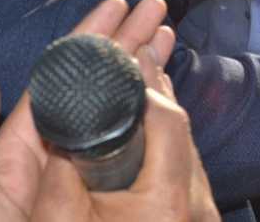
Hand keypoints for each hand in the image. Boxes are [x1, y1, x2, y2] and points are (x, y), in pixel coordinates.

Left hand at [0, 0, 177, 221]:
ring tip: (165, 34)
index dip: (91, 36)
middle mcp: (55, 139)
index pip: (63, 73)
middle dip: (126, 40)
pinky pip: (126, 134)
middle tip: (155, 9)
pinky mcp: (99, 183)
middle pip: (96, 78)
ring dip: (141, 65)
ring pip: (115, 100)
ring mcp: (79, 160)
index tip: (118, 7)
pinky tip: (162, 85)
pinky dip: (147, 104)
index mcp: (26, 137)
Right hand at [31, 47, 217, 221]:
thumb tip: (63, 120)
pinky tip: (148, 129)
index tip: (127, 56)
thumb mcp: (56, 220)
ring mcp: (202, 218)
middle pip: (182, 131)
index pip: (167, 120)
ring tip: (141, 78)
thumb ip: (59, 169)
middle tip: (135, 54)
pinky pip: (185, 170)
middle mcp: (195, 208)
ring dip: (162, 116)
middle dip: (155, 91)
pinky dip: (167, 145)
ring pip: (187, 150)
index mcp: (166, 202)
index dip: (145, 84)